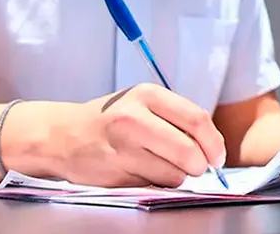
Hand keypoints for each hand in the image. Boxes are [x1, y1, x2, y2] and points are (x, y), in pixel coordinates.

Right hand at [45, 83, 226, 187]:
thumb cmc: (111, 120)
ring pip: (173, 173)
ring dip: (176, 176)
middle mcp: (134, 118)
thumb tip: (213, 147)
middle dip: (200, 165)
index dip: (214, 143)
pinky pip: (153, 185)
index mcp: (148, 95)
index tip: (217, 157)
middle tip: (197, 167)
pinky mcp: (113, 171)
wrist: (62, 135)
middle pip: (188, 151)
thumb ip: (177, 118)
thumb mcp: (143, 104)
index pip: (197, 119)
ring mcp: (122, 146)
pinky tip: (141, 170)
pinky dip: (156, 184)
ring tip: (160, 164)